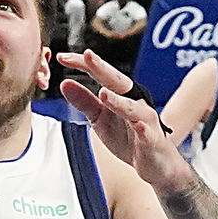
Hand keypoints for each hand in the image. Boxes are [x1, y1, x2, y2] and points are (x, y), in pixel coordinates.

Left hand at [47, 48, 189, 191]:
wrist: (155, 163)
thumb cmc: (128, 137)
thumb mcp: (100, 118)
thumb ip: (84, 101)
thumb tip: (64, 83)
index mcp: (120, 94)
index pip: (100, 74)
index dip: (83, 65)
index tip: (62, 57)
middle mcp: (134, 101)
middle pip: (117, 82)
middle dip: (102, 68)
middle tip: (87, 55)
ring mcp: (145, 119)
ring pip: (132, 107)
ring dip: (118, 100)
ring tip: (104, 94)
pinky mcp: (152, 139)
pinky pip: (147, 132)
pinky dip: (142, 128)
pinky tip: (138, 125)